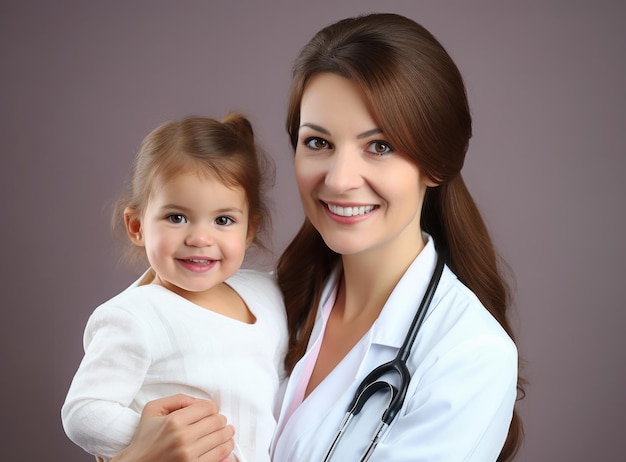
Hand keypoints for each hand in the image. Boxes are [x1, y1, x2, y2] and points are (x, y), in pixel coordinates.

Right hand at [109, 394, 235, 461]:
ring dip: (227, 435)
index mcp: (174, 421)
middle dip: (221, 421)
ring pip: (222, 440)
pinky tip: (223, 447)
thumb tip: (200, 402)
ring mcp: (189, 456)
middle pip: (218, 422)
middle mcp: (183, 438)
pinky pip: (219, 458)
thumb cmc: (145, 437)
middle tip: (219, 422)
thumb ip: (178, 399)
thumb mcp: (154, 409)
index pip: (208, 407)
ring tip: (225, 434)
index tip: (210, 412)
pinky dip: (226, 452)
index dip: (212, 408)